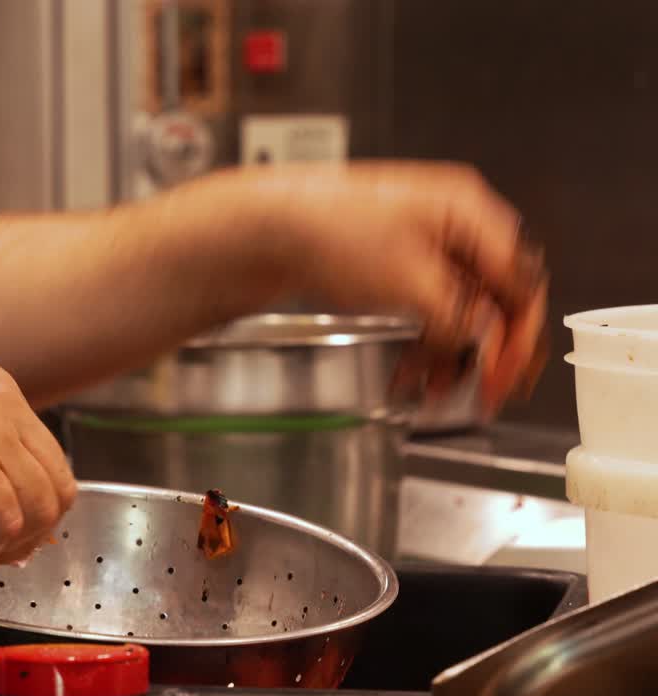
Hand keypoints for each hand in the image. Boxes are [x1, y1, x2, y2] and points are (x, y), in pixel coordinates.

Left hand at [243, 161, 547, 413]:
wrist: (265, 227)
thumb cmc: (330, 232)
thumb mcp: (412, 286)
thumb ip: (461, 321)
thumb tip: (490, 347)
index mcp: (467, 212)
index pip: (519, 282)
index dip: (518, 337)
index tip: (507, 379)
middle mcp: (449, 222)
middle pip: (489, 297)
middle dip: (482, 350)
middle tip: (481, 393)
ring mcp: (419, 241)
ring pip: (454, 309)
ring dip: (448, 354)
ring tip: (431, 391)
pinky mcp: (390, 262)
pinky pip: (423, 308)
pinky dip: (421, 342)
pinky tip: (409, 375)